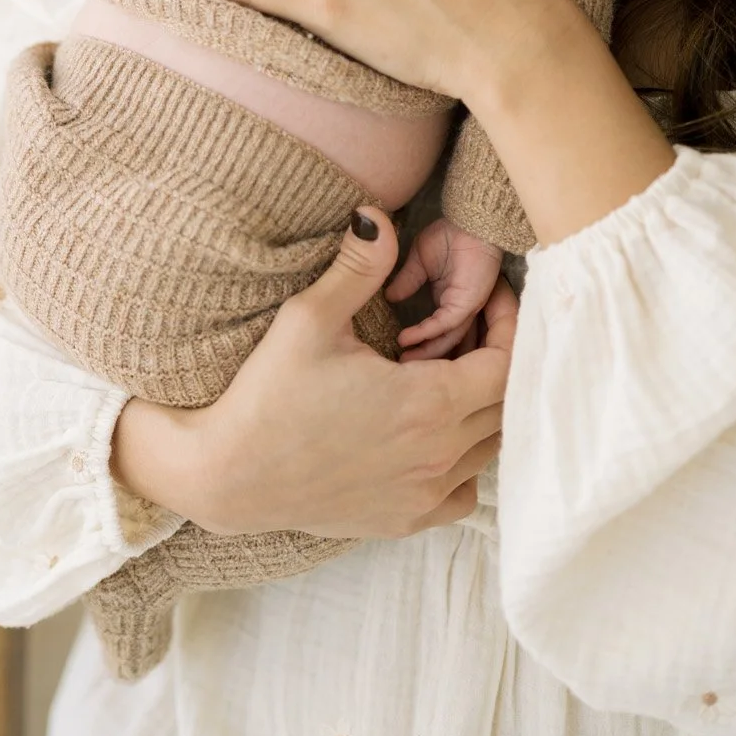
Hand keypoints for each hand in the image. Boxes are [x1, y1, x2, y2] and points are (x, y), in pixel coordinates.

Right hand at [113, 209, 517, 537]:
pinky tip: (430, 433)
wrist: (227, 475)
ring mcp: (424, 494)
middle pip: (505, 404)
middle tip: (468, 325)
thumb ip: (358, 266)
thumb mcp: (310, 318)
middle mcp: (437, 456)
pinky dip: (463, 460)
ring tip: (446, 371)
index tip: (492, 299)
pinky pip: (463, 492)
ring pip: (489, 447)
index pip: (506, 364)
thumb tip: (379, 215)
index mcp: (426, 404)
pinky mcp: (404, 520)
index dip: (508, 325)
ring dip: (482, 407)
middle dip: (497, 358)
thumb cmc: (268, 395)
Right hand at [386, 220, 503, 361]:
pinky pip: (447, 324)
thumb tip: (390, 297)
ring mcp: (465, 308)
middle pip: (445, 344)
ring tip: (402, 358)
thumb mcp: (419, 259)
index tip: (395, 351)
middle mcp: (458, 310)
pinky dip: (427, 332)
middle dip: (424, 357)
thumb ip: (407, 280)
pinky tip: (408, 337)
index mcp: (448, 303)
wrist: (470, 219)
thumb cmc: (449, 234)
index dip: (419, 344)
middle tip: (399, 365)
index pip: (436, 332)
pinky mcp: (468, 303)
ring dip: (425, 351)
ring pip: (448, 340)